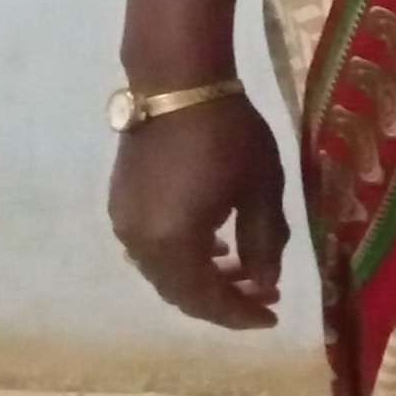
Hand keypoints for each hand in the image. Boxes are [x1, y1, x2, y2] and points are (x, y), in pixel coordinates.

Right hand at [109, 94, 290, 329]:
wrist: (176, 80)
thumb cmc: (227, 132)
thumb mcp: (260, 188)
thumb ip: (264, 242)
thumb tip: (265, 283)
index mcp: (174, 246)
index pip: (209, 301)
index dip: (242, 314)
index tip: (274, 316)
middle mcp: (140, 245)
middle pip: (183, 292)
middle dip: (225, 298)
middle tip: (264, 293)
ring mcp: (125, 224)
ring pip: (166, 272)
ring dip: (204, 278)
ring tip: (244, 268)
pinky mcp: (121, 203)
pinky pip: (153, 249)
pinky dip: (184, 256)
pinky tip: (211, 242)